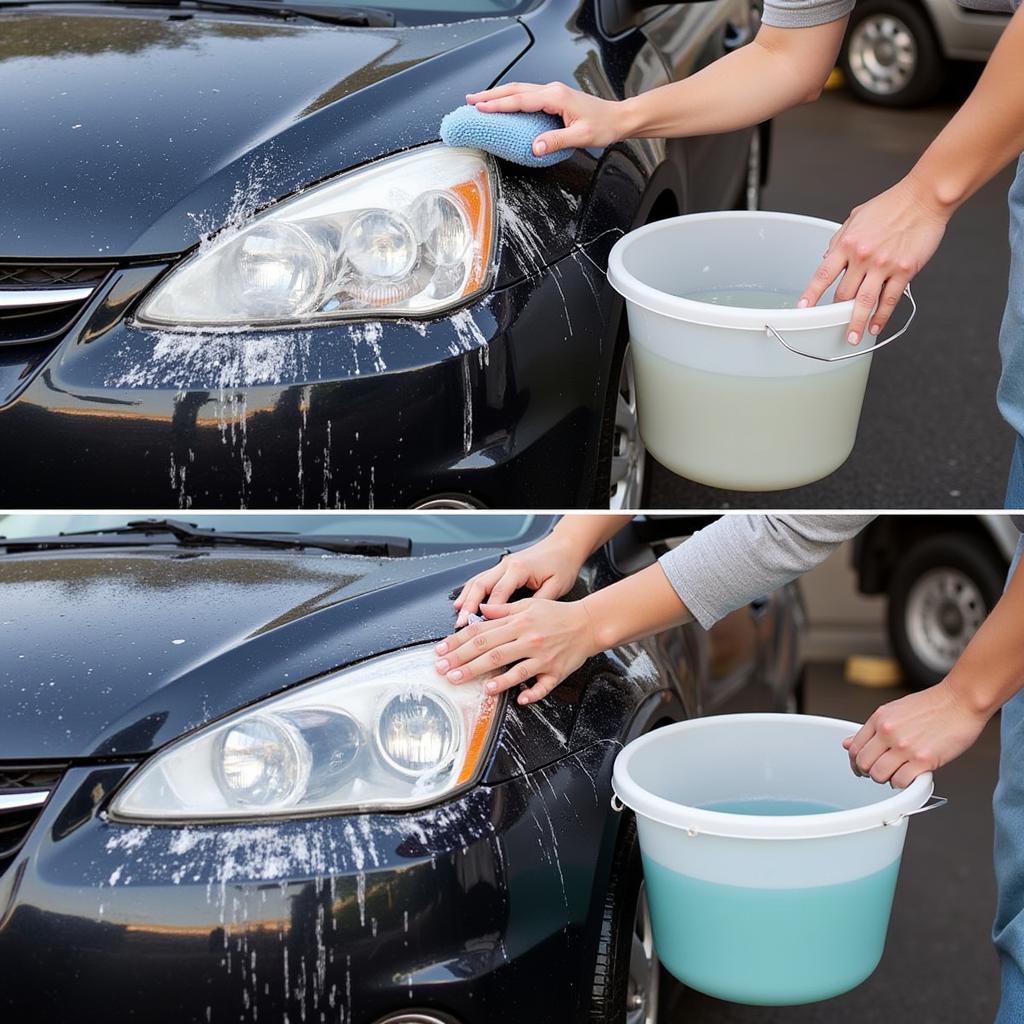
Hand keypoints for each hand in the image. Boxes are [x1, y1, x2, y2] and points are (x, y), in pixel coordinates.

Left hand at [435, 599, 598, 704]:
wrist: (588, 623)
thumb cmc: (557, 615)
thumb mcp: (528, 605)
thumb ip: (502, 609)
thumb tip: (480, 610)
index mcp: (517, 622)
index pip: (481, 632)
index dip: (458, 643)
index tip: (441, 652)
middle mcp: (527, 638)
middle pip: (491, 652)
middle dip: (464, 663)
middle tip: (445, 673)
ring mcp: (541, 657)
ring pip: (514, 669)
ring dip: (494, 679)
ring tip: (476, 685)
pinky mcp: (555, 671)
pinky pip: (542, 685)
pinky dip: (530, 693)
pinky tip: (518, 699)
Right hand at [453, 535, 582, 626]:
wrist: (564, 547)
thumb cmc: (562, 565)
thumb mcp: (555, 587)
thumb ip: (536, 604)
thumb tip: (521, 623)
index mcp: (519, 569)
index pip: (498, 595)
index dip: (488, 614)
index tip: (482, 630)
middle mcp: (507, 565)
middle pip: (481, 586)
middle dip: (469, 607)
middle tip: (461, 625)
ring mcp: (503, 565)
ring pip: (477, 581)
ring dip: (466, 599)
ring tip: (458, 617)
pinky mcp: (503, 567)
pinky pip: (481, 578)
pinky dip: (470, 591)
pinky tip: (464, 602)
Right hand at [465, 81, 627, 158]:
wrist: (618, 118)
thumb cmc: (603, 126)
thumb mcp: (580, 137)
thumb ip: (556, 141)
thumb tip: (535, 147)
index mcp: (555, 97)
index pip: (520, 100)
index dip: (498, 105)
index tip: (480, 108)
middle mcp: (552, 91)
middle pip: (514, 90)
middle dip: (490, 95)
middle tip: (470, 100)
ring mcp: (552, 92)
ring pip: (519, 90)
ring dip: (498, 95)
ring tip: (480, 100)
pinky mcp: (554, 97)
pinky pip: (527, 95)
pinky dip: (511, 98)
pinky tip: (504, 103)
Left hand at [799, 175, 948, 344]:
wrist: (924, 197)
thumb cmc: (891, 205)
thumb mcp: (856, 218)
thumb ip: (840, 240)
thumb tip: (827, 259)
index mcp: (847, 244)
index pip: (822, 275)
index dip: (811, 295)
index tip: (803, 308)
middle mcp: (862, 257)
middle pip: (843, 294)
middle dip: (836, 311)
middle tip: (832, 322)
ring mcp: (884, 265)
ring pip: (864, 302)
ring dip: (855, 323)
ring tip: (851, 338)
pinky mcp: (905, 270)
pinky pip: (890, 300)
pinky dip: (881, 316)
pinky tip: (875, 326)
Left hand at [843, 679, 990, 788]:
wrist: (961, 700)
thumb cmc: (932, 705)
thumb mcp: (894, 710)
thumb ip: (872, 729)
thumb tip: (848, 744)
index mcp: (879, 719)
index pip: (854, 748)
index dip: (855, 762)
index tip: (861, 768)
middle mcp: (888, 732)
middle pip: (863, 764)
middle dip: (869, 773)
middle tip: (880, 773)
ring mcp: (905, 746)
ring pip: (878, 775)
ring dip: (885, 780)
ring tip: (896, 775)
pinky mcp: (923, 760)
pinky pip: (901, 782)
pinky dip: (902, 784)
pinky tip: (910, 777)